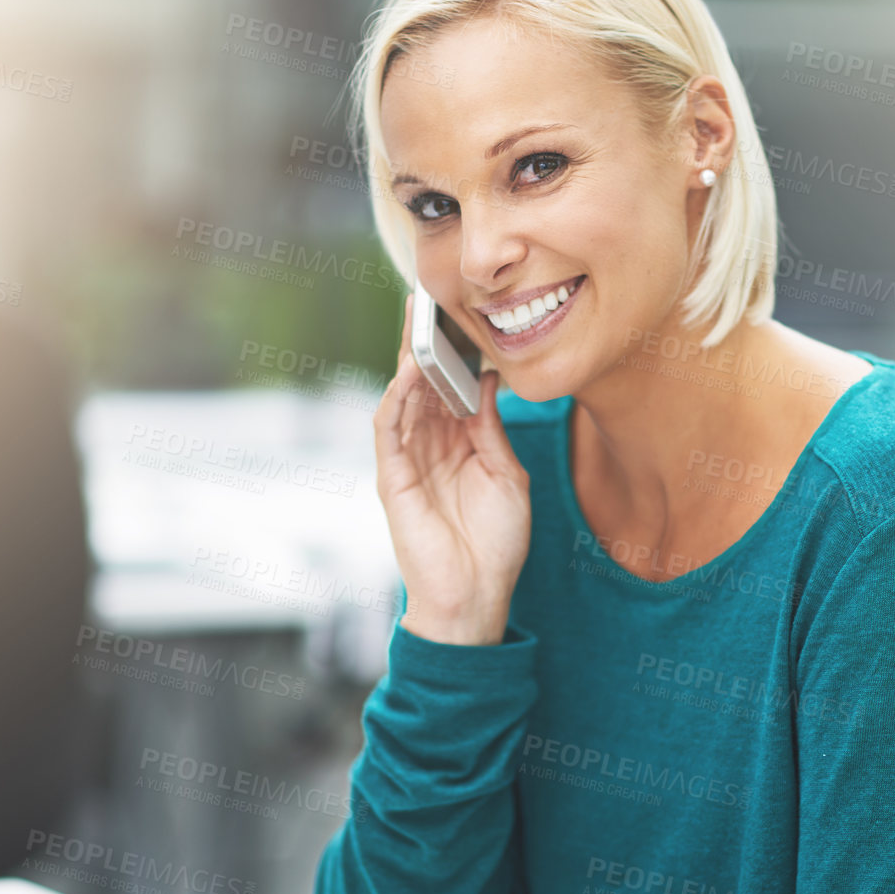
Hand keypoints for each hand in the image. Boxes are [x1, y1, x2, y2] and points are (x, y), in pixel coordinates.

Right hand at [377, 293, 531, 643]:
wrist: (476, 596)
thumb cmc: (494, 543)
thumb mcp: (505, 473)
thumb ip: (491, 426)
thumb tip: (489, 378)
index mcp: (457, 443)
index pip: (450, 385)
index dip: (454, 350)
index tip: (463, 311)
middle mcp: (428, 446)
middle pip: (422, 383)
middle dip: (425, 342)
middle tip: (429, 297)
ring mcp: (407, 461)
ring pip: (402, 398)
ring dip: (408, 359)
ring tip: (418, 320)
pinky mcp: (392, 479)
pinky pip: (388, 429)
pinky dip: (396, 397)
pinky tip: (410, 370)